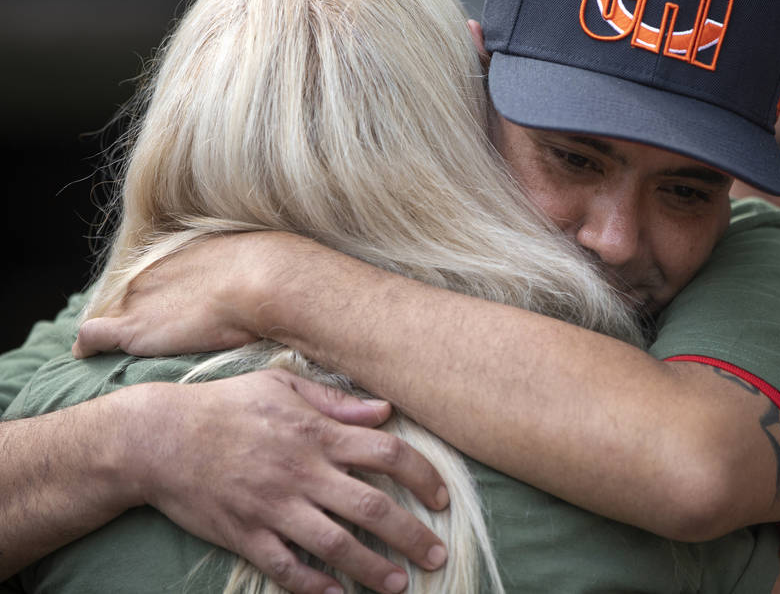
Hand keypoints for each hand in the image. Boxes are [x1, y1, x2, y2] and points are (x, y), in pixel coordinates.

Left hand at [74, 232, 306, 358]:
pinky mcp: (133, 327)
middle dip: (131, 309)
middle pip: (129, 293)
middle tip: (142, 330)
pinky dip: (88, 345)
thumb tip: (271, 279)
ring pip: (110, 313)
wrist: (265, 282)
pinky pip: (92, 336)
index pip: (157, 276)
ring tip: (110, 349)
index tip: (165, 309)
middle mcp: (155, 272)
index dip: (158, 295)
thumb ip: (251, 271)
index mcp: (183, 256)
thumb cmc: (274, 274)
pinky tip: (86, 355)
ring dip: (112, 329)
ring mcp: (140, 298)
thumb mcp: (260, 262)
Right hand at [124, 369, 449, 593]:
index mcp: (316, 433)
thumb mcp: (281, 386)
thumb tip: (384, 411)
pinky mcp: (245, 535)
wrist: (156, 438)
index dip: (423, 476)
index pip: (388, 453)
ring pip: (336, 545)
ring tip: (400, 584)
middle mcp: (302, 471)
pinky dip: (314, 586)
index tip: (442, 497)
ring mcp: (273, 506)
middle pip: (372, 507)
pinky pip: (286, 568)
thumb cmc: (224, 405)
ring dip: (373, 568)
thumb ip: (335, 402)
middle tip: (438, 555)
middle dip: (412, 534)